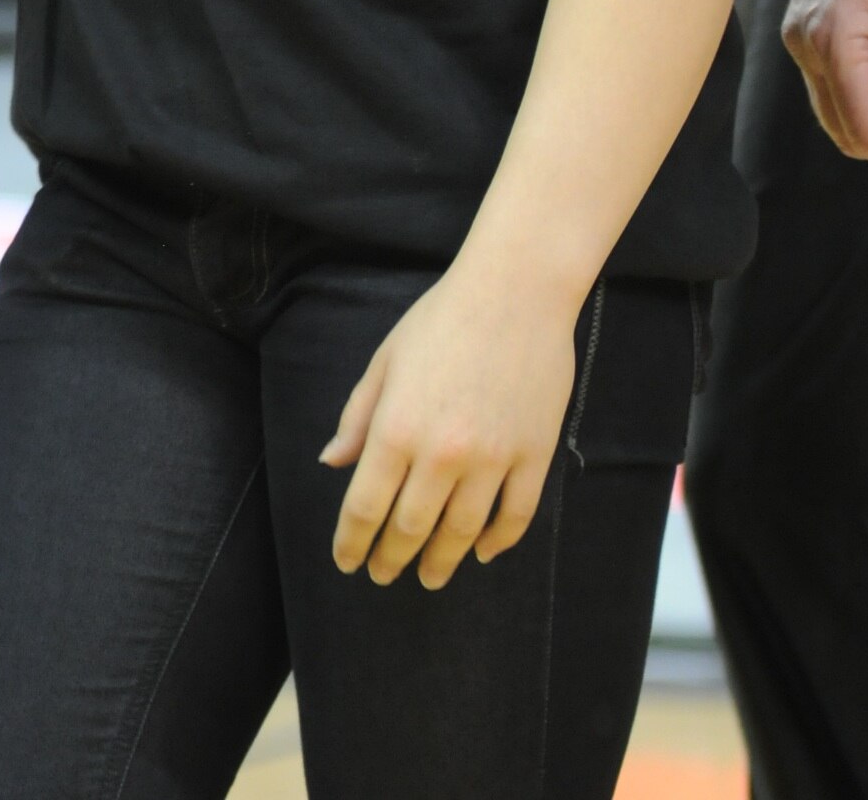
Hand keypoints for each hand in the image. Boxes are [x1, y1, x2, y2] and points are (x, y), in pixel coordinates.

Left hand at [324, 261, 577, 590]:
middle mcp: (443, 453)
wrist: (515, 290)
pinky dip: (498, 543)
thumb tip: (332, 464)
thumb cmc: (441, 319)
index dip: (352, 542)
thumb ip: (358, 417)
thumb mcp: (385, 361)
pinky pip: (516, 517)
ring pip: (462, 532)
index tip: (347, 562)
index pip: (365, 506)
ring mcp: (493, 458)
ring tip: (430, 577)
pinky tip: (482, 553)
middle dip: (392, 558)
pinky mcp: (534, 455)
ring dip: (442, 561)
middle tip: (384, 575)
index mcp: (397, 427)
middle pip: (412, 528)